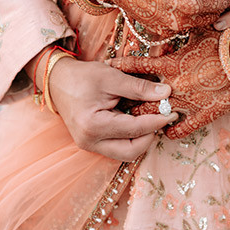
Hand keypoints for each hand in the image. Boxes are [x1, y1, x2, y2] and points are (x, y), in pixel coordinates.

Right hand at [47, 56, 177, 160]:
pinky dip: (132, 137)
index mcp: (93, 125)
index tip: (172, 113)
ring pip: (125, 153)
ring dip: (142, 139)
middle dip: (150, 136)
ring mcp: (89, 145)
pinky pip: (118, 147)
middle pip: (131, 151)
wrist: (57, 80)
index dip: (156, 122)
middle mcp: (89, 142)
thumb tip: (166, 93)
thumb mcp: (112, 77)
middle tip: (162, 118)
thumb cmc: (82, 76)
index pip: (134, 130)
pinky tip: (138, 120)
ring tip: (151, 118)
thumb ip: (140, 88)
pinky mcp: (92, 143)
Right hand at [100, 0, 229, 35]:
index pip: (219, 3)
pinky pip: (182, 26)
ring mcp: (169, 29)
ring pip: (198, 24)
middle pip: (211, 17)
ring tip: (213, 1)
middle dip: (221, 7)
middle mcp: (181, 21)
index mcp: (189, 3)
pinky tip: (191, 7)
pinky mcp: (159, 31)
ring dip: (206, 14)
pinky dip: (190, 18)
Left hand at [114, 28, 229, 138]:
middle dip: (129, 102)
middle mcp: (175, 85)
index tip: (109, 68)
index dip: (122, 68)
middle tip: (120, 104)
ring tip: (137, 122)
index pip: (138, 67)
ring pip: (157, 116)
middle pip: (141, 99)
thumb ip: (183, 33)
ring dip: (147, 119)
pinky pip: (183, 128)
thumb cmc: (226, 41)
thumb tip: (175, 20)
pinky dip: (173, 131)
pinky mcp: (204, 114)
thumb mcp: (201, 32)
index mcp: (171, 64)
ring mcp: (189, 101)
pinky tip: (167, 132)